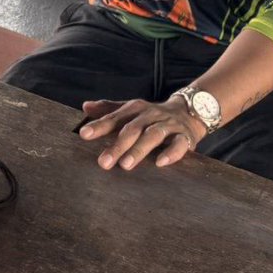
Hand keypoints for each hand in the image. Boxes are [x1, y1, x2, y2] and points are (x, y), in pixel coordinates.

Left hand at [78, 97, 207, 170]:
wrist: (189, 111)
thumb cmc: (151, 116)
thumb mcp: (130, 110)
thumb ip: (108, 110)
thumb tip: (85, 107)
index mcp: (134, 109)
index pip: (115, 118)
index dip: (99, 126)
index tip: (83, 134)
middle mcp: (150, 115)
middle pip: (132, 129)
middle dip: (117, 145)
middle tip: (103, 162)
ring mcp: (168, 125)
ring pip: (153, 136)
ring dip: (139, 150)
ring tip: (126, 165)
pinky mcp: (185, 137)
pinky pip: (179, 144)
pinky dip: (171, 153)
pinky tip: (161, 163)